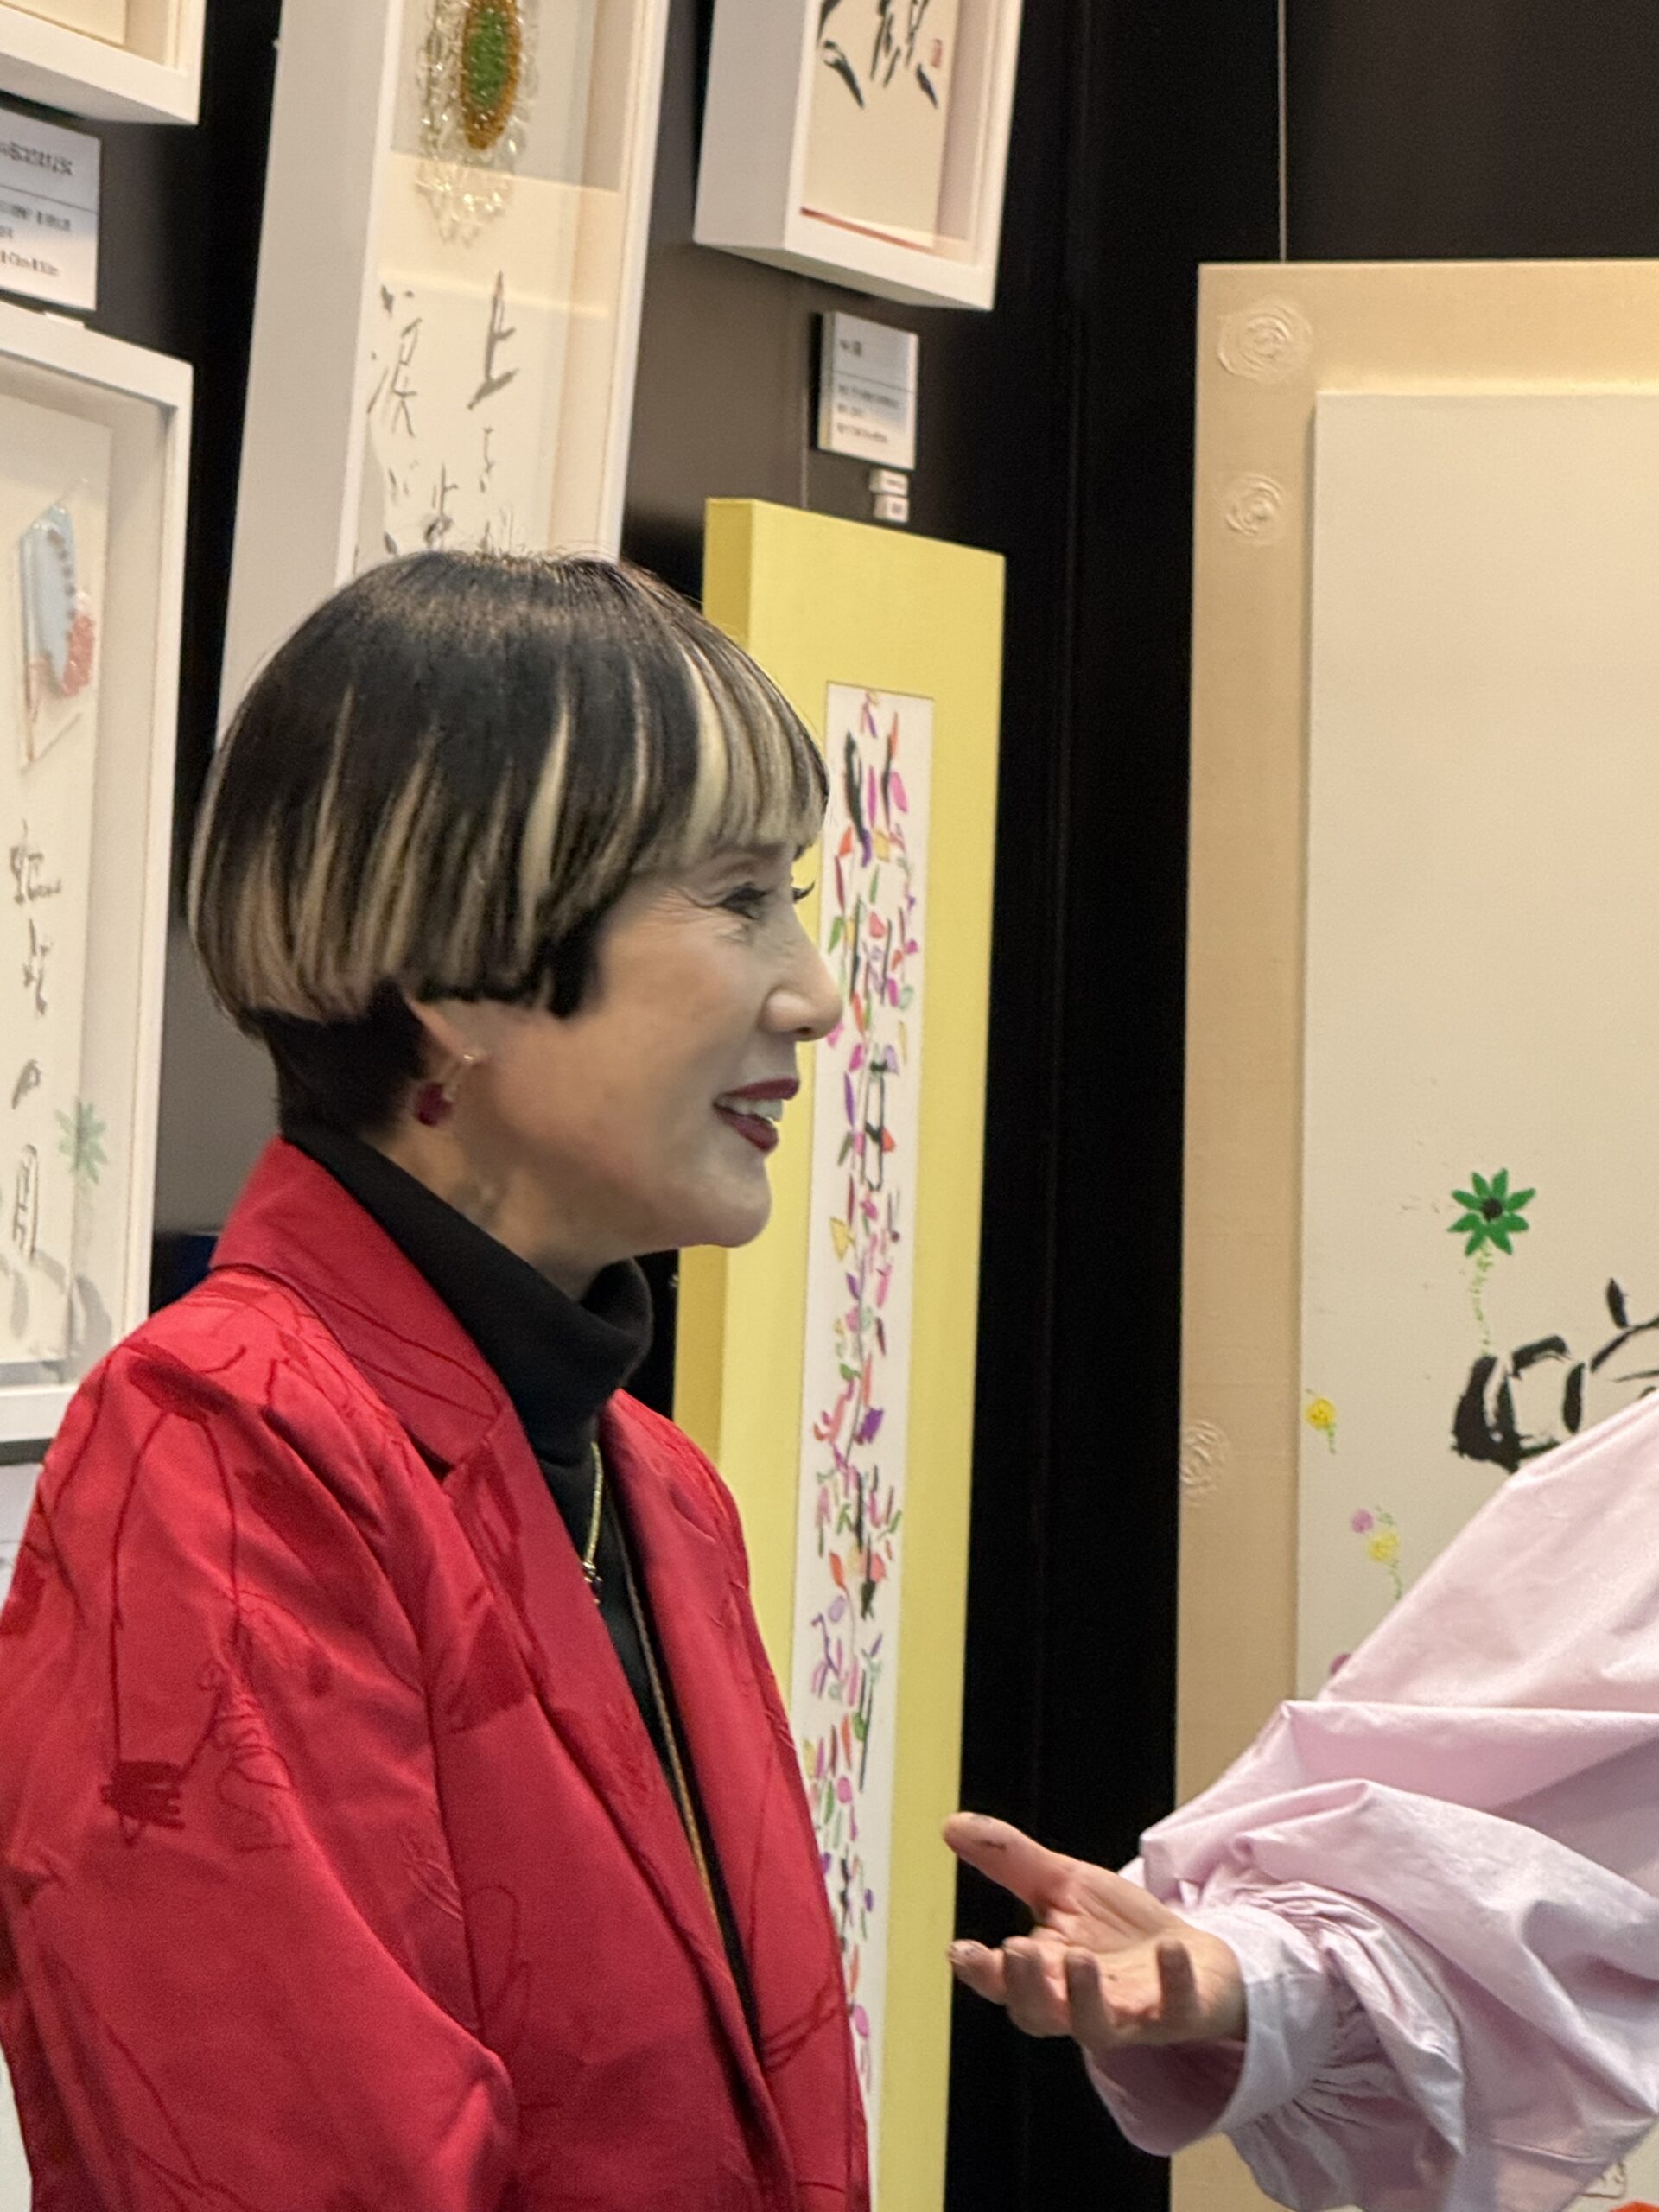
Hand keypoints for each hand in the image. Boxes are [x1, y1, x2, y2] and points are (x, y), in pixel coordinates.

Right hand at [944, 1813, 1245, 2057]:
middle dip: (1026, 1987)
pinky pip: (1176, 2008)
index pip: (1003, 1983)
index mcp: (1047, 1974)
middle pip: (1041, 2014)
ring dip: (1085, 1997)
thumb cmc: (1119, 1930)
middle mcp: (1081, 2004)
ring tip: (1078, 1956)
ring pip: (1097, 2027)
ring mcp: (1131, 2014)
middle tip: (1016, 1950)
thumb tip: (951, 1824)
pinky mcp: (1179, 2012)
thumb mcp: (1065, 1885)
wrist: (1194, 1956)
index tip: (960, 1950)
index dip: (981, 1972)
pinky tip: (1169, 1949)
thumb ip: (1010, 1860)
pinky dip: (1173, 1981)